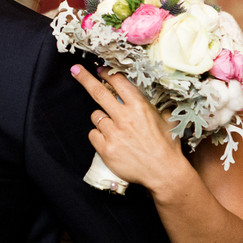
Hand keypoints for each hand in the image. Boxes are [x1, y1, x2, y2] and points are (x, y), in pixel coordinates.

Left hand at [70, 65, 186, 190]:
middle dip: (85, 78)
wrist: (164, 173)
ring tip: (116, 130)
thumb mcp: (167, 119)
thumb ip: (156, 106)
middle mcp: (124, 117)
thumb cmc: (167, 146)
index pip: (118, 82)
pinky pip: (93, 134)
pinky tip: (111, 141)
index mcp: (139, 106)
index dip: (107, 73)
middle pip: (98, 92)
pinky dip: (98, 136)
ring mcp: (113, 133)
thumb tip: (151, 97)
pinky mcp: (105, 149)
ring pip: (96, 116)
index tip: (100, 69)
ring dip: (102, 119)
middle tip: (75, 70)